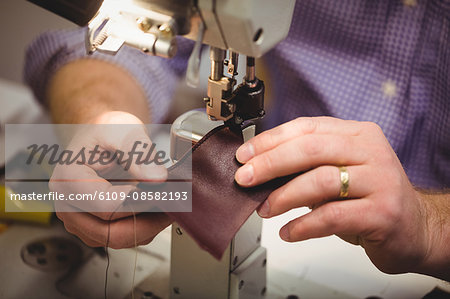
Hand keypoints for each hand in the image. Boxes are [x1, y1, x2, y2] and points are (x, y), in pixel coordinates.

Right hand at [52, 111, 171, 248]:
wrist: (105, 138)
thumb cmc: (108, 131)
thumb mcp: (124, 130)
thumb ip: (139, 152)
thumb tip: (157, 178)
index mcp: (67, 180)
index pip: (106, 206)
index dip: (140, 201)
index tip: (164, 189)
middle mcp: (67, 206)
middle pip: (111, 232)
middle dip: (148, 219)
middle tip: (174, 200)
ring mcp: (80, 222)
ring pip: (120, 239)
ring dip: (149, 225)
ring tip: (169, 201)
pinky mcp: (95, 229)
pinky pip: (124, 239)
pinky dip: (145, 227)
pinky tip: (157, 207)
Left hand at [235, 117, 431, 274]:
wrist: (416, 227)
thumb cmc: (370, 198)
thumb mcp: (339, 173)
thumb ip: (307, 168)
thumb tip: (260, 171)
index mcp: (358, 134)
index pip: (307, 128)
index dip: (271, 140)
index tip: (245, 154)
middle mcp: (372, 151)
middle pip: (311, 148)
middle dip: (271, 163)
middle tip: (245, 178)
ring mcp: (381, 180)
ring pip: (321, 180)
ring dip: (284, 196)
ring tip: (264, 209)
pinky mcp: (384, 212)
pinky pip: (333, 216)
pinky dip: (304, 225)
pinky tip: (289, 231)